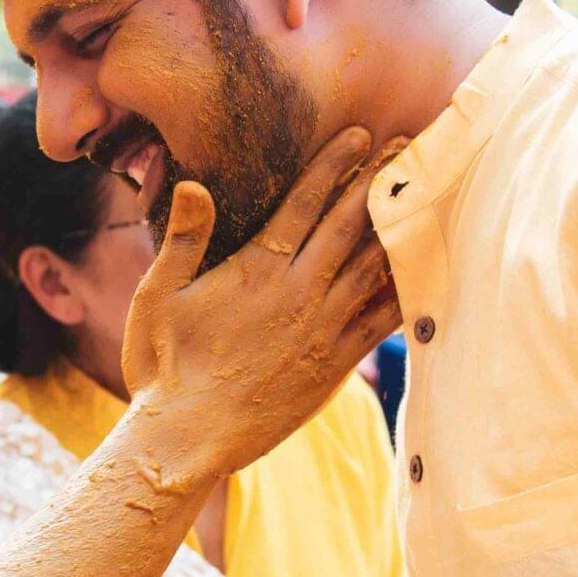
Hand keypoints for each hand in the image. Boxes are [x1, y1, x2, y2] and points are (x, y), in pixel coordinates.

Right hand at [122, 127, 400, 481]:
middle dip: (377, 181)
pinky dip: (403, 290)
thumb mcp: (157, 297)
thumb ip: (182, 239)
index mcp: (256, 270)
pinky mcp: (334, 365)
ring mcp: (322, 330)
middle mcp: (298, 293)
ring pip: (373, 266)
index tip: (361, 134)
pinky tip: (421, 268)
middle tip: (405, 144)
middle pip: (348, 225)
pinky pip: (380, 320)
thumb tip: (193, 183)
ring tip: (419, 192)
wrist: (186, 442)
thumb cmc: (163, 369)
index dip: (334, 165)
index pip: (303, 203)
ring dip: (396, 225)